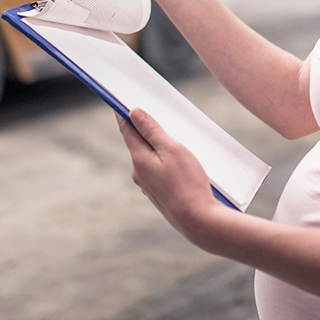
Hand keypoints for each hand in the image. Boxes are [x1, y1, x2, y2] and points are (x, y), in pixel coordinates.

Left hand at [117, 108, 227, 247]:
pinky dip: (166, 162)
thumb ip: (152, 130)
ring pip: (151, 158)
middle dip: (148, 129)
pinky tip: (183, 164)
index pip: (126, 128)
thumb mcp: (172, 150)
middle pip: (139, 142)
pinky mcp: (159, 194)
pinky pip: (159, 171)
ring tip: (179, 140)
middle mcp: (138, 173)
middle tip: (160, 114)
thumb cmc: (188, 183)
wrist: (199, 221)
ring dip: (160, 147)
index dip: (123, 112)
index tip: (120, 98)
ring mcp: (148, 185)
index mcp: (139, 159)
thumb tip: (133, 113)